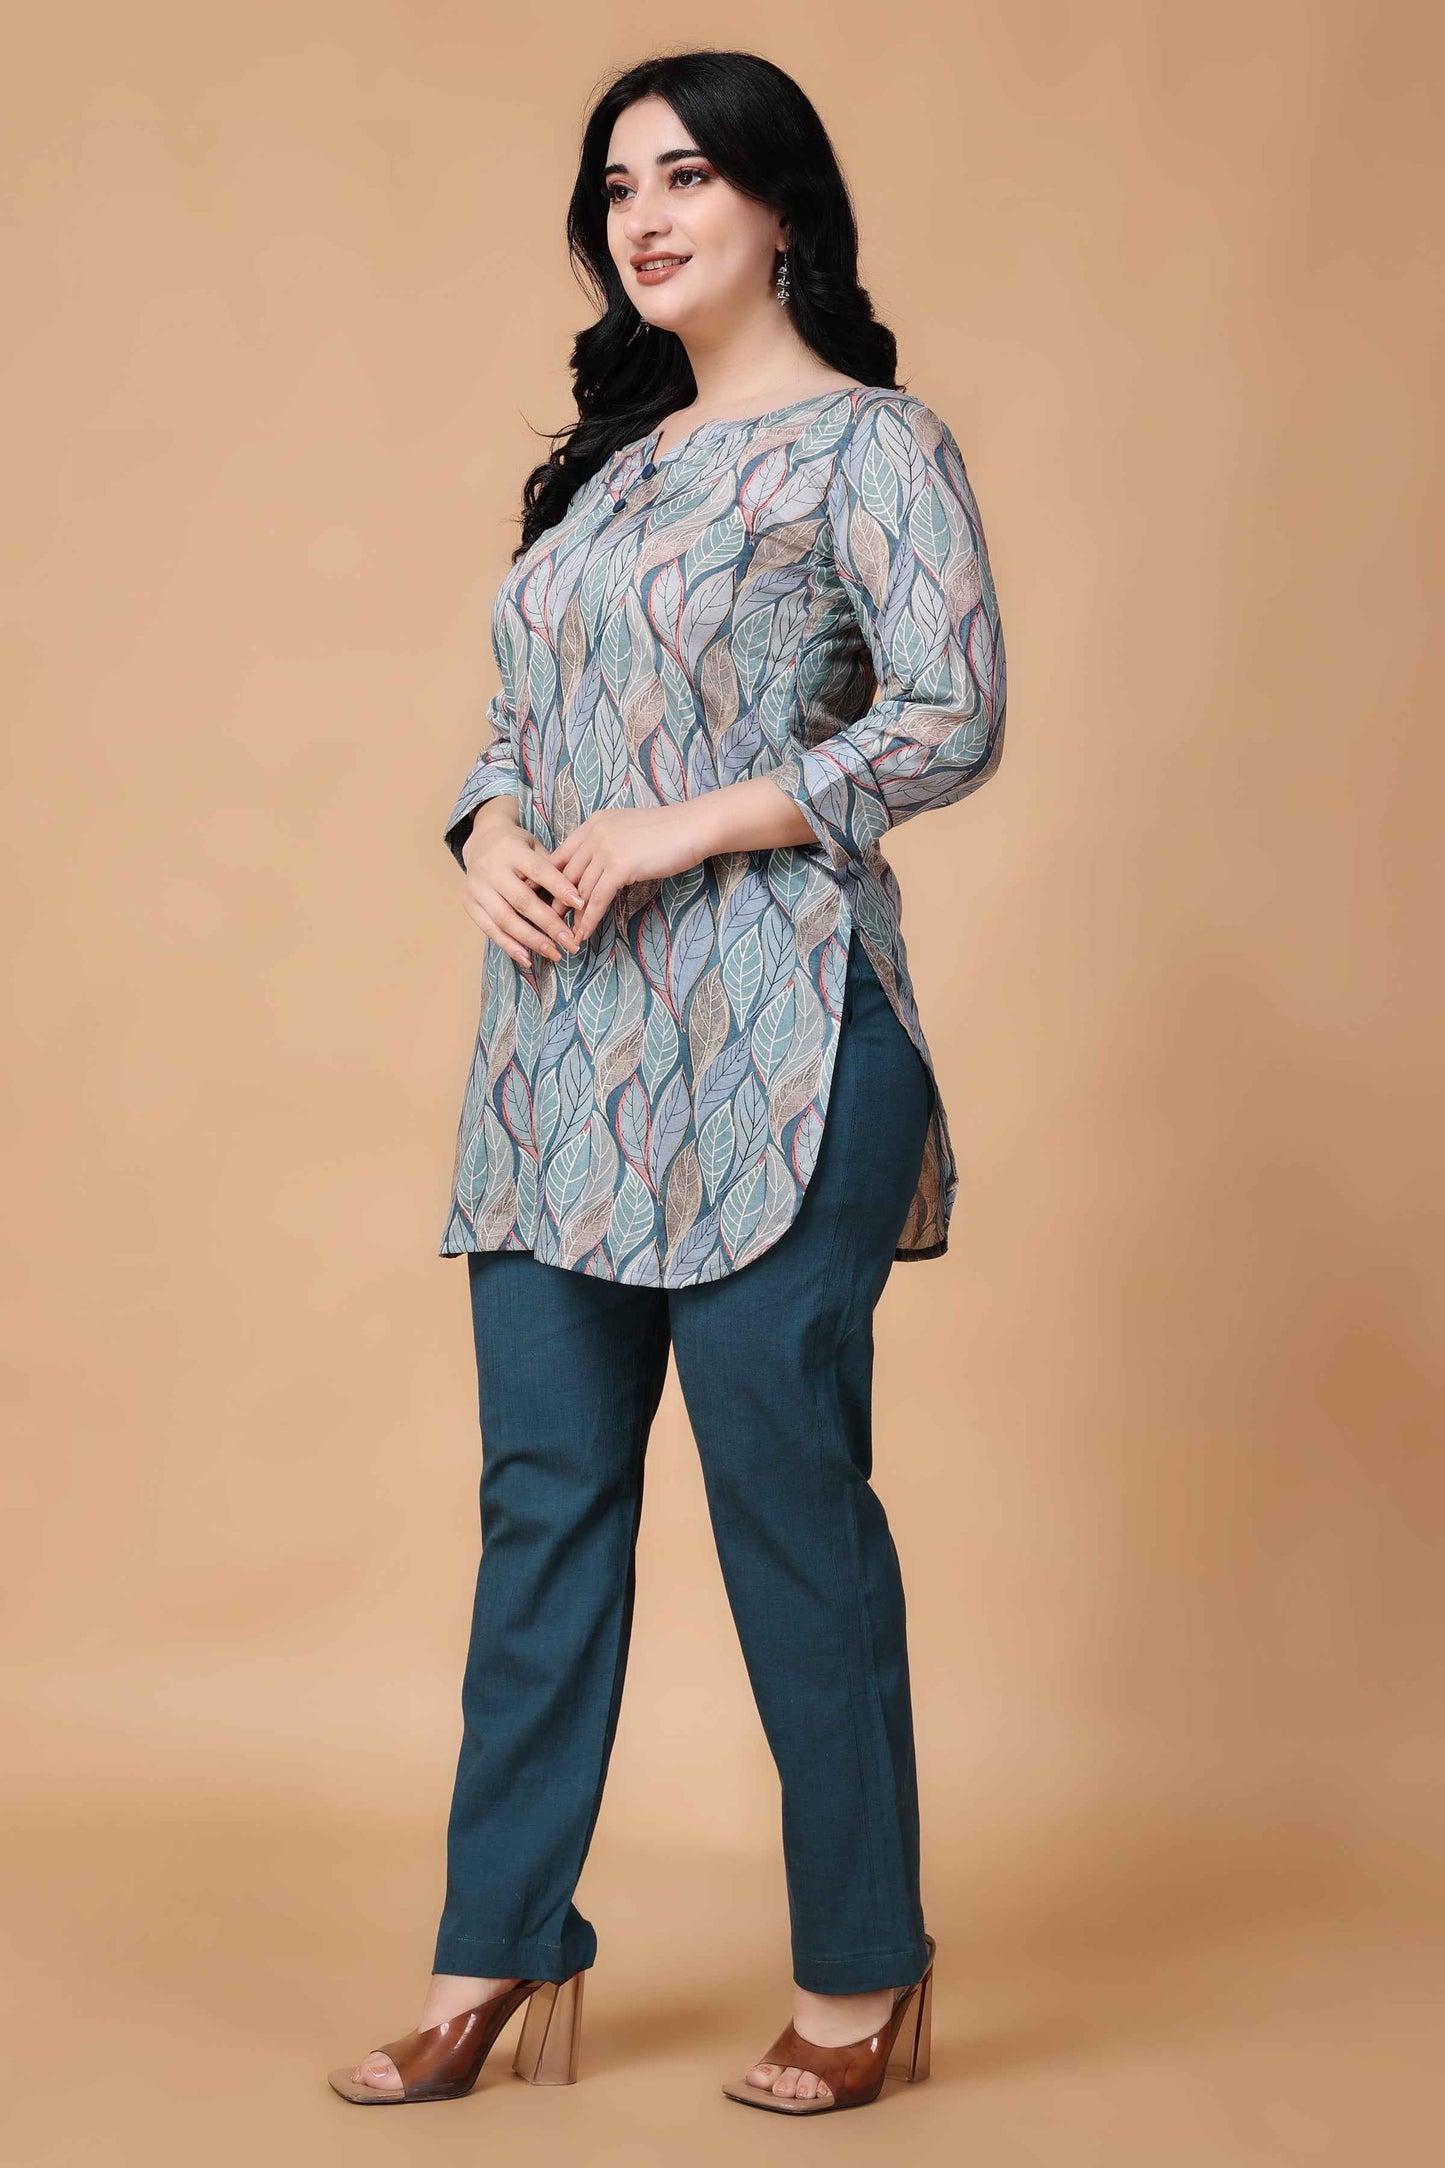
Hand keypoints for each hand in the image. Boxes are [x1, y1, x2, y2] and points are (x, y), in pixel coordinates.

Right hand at [459, 797, 586, 967]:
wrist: (480, 841)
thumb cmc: (517, 846)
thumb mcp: (535, 846)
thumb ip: (552, 868)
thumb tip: (578, 897)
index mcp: (511, 850)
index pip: (539, 870)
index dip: (560, 888)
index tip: (580, 904)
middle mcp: (491, 869)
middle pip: (522, 901)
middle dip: (549, 924)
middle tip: (571, 942)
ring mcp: (477, 888)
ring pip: (505, 919)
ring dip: (532, 940)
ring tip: (555, 954)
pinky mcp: (469, 904)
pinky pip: (490, 930)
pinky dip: (509, 946)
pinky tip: (528, 959)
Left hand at [542, 803, 712, 944]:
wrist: (692, 827)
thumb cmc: (667, 832)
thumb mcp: (628, 831)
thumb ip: (608, 843)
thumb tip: (597, 866)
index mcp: (593, 824)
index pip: (561, 854)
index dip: (545, 877)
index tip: (534, 896)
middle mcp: (593, 834)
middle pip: (564, 874)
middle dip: (553, 901)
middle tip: (544, 923)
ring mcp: (605, 849)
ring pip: (579, 889)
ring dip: (570, 916)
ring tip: (564, 936)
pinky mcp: (619, 866)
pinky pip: (597, 899)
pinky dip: (589, 919)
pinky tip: (584, 934)